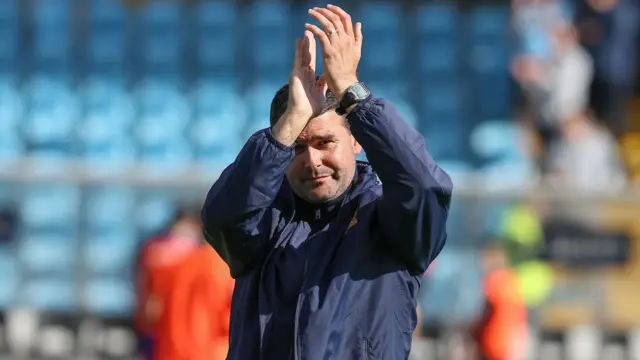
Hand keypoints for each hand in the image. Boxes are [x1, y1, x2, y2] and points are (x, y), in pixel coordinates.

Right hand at [272, 31, 327, 146]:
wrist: (302, 114)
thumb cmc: (310, 107)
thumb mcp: (320, 93)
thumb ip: (322, 84)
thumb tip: (327, 78)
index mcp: (310, 76)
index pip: (315, 60)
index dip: (317, 50)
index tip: (321, 40)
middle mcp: (304, 72)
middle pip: (309, 54)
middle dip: (311, 43)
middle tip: (313, 30)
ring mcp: (299, 72)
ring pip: (303, 55)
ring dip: (305, 43)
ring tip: (307, 31)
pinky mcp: (295, 74)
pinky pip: (297, 59)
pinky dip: (298, 50)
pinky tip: (299, 40)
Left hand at [305, 5, 361, 100]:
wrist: (346, 83)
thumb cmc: (349, 69)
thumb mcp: (357, 51)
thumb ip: (358, 36)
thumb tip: (358, 23)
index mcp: (352, 39)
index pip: (346, 18)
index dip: (337, 10)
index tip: (329, 7)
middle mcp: (345, 39)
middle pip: (336, 19)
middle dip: (325, 11)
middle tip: (316, 9)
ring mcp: (337, 45)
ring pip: (328, 24)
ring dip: (318, 16)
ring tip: (310, 13)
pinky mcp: (328, 51)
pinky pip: (320, 34)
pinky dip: (313, 28)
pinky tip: (307, 26)